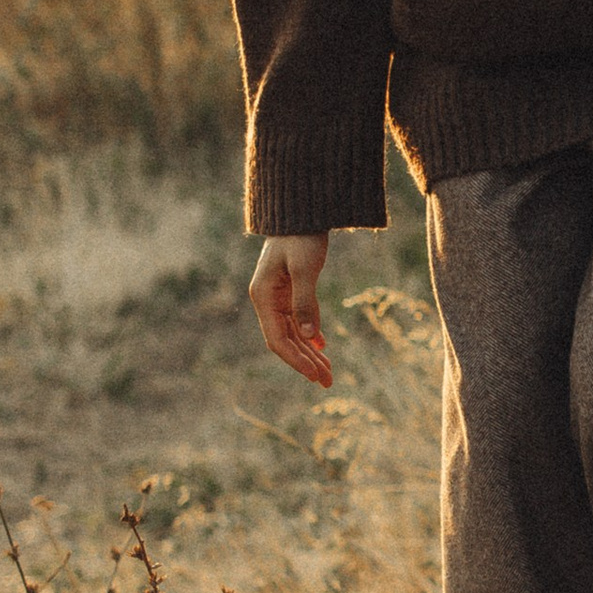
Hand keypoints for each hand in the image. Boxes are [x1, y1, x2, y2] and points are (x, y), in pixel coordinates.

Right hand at [249, 234, 332, 386]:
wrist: (302, 211)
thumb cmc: (301, 236)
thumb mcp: (306, 268)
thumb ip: (306, 302)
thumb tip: (309, 338)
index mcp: (263, 296)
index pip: (277, 339)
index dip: (296, 360)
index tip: (315, 376)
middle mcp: (266, 300)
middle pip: (285, 340)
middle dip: (306, 362)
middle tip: (328, 381)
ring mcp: (276, 296)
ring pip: (293, 333)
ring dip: (309, 352)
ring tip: (329, 372)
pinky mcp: (288, 290)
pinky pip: (297, 320)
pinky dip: (311, 334)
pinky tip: (323, 347)